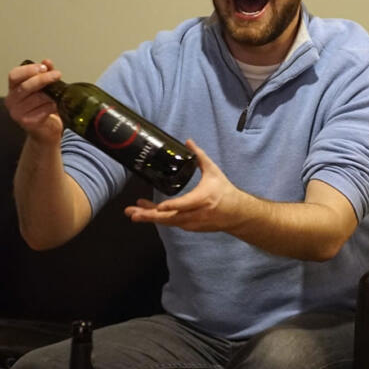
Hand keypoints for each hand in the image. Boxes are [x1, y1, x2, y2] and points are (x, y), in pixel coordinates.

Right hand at [6, 59, 64, 142]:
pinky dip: (53, 106)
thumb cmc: (43, 107)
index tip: (43, 67)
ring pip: (37, 98)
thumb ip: (45, 73)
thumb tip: (47, 62)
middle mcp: (11, 100)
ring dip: (51, 94)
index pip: (14, 75)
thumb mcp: (44, 87)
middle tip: (57, 75)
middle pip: (26, 86)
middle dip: (43, 79)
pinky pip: (43, 110)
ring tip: (59, 94)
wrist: (46, 131)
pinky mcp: (27, 122)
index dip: (28, 69)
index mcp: (13, 89)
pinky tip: (56, 105)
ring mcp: (17, 113)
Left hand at [124, 140, 245, 232]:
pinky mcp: (189, 227)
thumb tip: (188, 141)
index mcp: (203, 199)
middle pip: (170, 217)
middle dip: (150, 216)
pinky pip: (171, 223)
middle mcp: (196, 214)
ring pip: (168, 221)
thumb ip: (199, 156)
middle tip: (133, 213)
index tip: (159, 206)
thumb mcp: (213, 172)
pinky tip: (145, 213)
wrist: (236, 214)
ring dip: (149, 218)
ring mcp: (192, 223)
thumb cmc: (224, 192)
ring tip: (132, 213)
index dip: (172, 206)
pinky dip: (158, 219)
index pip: (185, 205)